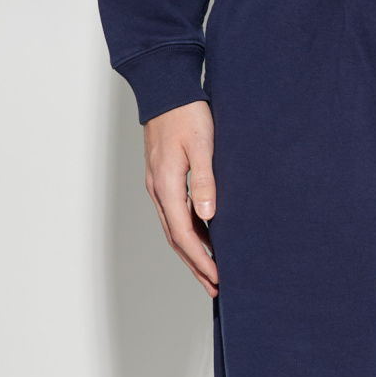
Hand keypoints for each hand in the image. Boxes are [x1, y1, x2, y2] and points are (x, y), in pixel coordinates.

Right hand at [143, 100, 218, 295]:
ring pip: (174, 229)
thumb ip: (205, 180)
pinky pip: (174, 215)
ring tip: (209, 272)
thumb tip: (208, 215)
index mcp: (166, 185)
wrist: (166, 89)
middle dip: (195, 265)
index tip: (217, 278)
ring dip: (191, 253)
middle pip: (176, 239)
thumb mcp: (202, 144)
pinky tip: (202, 239)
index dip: (201, 259)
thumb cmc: (187, 113)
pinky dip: (188, 234)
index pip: (183, 234)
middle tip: (214, 287)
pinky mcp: (164, 179)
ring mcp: (158, 185)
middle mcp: (158, 190)